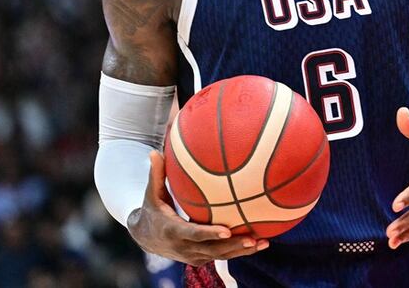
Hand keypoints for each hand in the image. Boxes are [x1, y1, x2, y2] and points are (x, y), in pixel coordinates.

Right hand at [128, 150, 268, 265]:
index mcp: (173, 230)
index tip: (227, 230)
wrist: (146, 236)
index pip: (194, 234)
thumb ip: (156, 174)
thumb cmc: (152, 208)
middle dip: (233, 245)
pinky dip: (239, 251)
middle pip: (212, 250)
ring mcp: (192, 256)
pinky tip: (259, 243)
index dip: (210, 233)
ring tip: (263, 242)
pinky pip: (221, 256)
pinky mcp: (200, 258)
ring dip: (241, 250)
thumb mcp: (152, 192)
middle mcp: (184, 247)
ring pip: (220, 255)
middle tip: (253, 238)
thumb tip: (154, 151)